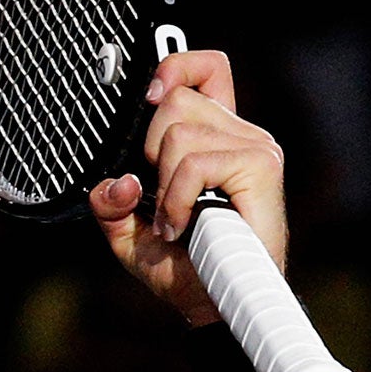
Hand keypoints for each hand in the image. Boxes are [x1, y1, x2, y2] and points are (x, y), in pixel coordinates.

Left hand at [88, 49, 287, 326]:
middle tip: (164, 195)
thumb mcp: (128, 232)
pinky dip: (177, 198)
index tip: (150, 94)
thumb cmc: (184, 267)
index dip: (176, 66)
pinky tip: (184, 224)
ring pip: (177, 133)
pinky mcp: (261, 166)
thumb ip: (109, 202)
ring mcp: (255, 147)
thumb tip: (115, 181)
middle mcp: (239, 134)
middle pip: (174, 101)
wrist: (215, 305)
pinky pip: (193, 163)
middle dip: (150, 151)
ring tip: (177, 217)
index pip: (206, 70)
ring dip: (163, 185)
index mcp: (214, 137)